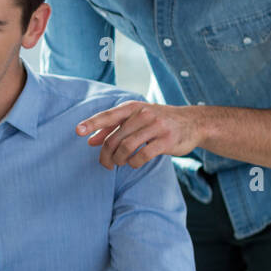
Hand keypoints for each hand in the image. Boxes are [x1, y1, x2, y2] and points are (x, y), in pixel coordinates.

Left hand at [76, 100, 201, 169]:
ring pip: (126, 147)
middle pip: (115, 137)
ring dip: (118, 159)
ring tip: (118, 164)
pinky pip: (143, 155)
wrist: (193, 123)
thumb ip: (113, 128)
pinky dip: (133, 162)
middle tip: (104, 164)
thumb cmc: (158, 121)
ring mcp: (156, 126)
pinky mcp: (167, 140)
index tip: (77, 131)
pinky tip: (133, 163)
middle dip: (105, 154)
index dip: (92, 123)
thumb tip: (90, 141)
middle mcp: (143, 114)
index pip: (108, 115)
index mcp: (133, 107)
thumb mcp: (136, 119)